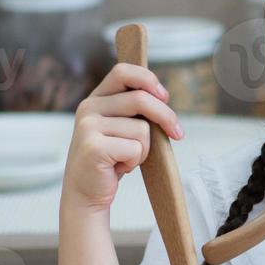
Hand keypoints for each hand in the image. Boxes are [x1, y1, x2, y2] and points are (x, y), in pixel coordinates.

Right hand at [63, 63, 182, 211]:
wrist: (87, 193)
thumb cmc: (111, 159)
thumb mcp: (123, 127)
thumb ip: (137, 110)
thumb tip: (163, 97)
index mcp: (96, 98)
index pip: (123, 71)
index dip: (148, 79)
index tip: (165, 96)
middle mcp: (88, 108)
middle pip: (141, 99)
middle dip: (166, 117)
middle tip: (177, 133)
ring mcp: (88, 127)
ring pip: (142, 129)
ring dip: (144, 149)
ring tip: (126, 158)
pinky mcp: (93, 147)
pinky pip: (136, 148)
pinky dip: (136, 161)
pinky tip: (118, 168)